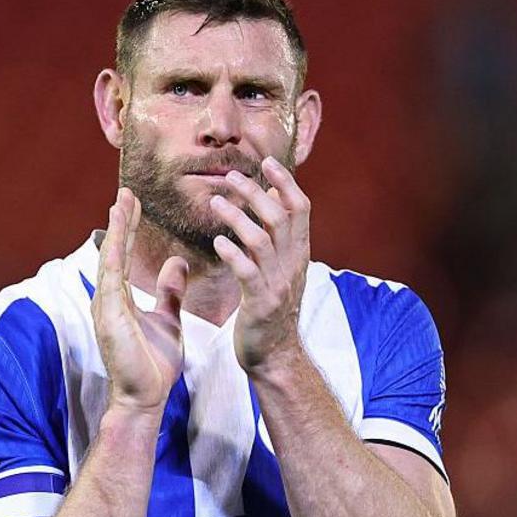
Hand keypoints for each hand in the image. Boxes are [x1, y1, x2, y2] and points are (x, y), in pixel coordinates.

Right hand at [92, 188, 189, 413]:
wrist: (145, 397)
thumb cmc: (154, 364)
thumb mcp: (169, 319)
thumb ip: (170, 291)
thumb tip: (178, 262)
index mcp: (121, 299)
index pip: (125, 255)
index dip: (129, 228)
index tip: (134, 202)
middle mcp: (109, 299)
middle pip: (113, 251)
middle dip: (120, 222)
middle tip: (126, 192)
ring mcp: (105, 307)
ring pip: (109, 260)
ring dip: (115, 231)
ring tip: (121, 203)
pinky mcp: (109, 316)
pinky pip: (111, 279)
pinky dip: (113, 255)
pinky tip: (116, 236)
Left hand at [211, 156, 310, 375]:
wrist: (276, 355)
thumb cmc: (272, 309)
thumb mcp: (281, 267)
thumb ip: (278, 234)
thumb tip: (272, 194)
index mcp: (298, 253)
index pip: (300, 208)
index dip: (286, 182)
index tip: (267, 161)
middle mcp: (292, 264)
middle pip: (279, 217)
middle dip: (256, 193)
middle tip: (231, 176)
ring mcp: (278, 284)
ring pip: (262, 240)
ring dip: (238, 217)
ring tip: (215, 203)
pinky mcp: (261, 303)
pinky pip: (247, 272)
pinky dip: (233, 254)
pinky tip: (217, 243)